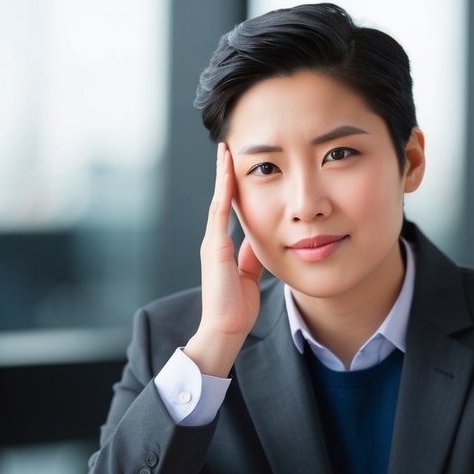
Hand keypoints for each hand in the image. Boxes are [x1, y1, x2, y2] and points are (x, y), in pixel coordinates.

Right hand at [184, 142, 263, 377]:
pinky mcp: (215, 248)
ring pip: (217, 200)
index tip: (236, 164)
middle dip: (224, 172)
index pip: (228, 208)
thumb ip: (251, 257)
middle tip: (227, 145)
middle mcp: (214, 240)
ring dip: (222, 174)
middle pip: (219, 198)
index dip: (232, 185)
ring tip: (225, 150)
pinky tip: (228, 173)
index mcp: (222, 246)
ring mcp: (212, 243)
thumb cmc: (237, 308)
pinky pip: (219, 214)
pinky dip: (224, 192)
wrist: (225, 329)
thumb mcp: (250, 276)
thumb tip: (260, 242)